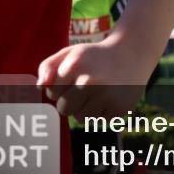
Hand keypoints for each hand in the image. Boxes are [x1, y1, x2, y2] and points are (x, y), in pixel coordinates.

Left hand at [37, 33, 155, 121]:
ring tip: (99, 91)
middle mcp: (90, 81)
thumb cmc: (95, 56)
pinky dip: (102, 111)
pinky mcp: (119, 108)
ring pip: (81, 117)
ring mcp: (106, 96)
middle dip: (71, 101)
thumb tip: (40, 88)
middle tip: (85, 87)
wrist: (133, 53)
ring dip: (86, 107)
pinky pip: (99, 121)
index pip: (51, 93)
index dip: (61, 87)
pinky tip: (111, 96)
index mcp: (74, 65)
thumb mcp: (71, 53)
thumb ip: (48, 67)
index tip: (74, 77)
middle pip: (64, 109)